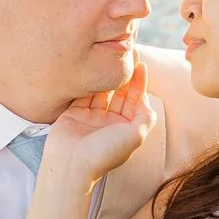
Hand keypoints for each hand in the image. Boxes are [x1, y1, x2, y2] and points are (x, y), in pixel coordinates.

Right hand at [43, 63, 154, 186]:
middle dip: (126, 75)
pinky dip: (91, 81)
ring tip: (112, 57)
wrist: (71, 164)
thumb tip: (147, 100)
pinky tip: (95, 68)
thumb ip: (146, 116)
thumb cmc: (105, 152)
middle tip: (127, 54)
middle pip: (121, 94)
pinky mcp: (75, 113)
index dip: (140, 83)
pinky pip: (85, 93)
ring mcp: (93, 117)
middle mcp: (111, 123)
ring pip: (103, 91)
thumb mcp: (136, 136)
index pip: (136, 101)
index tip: (141, 64)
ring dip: (109, 76)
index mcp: (126, 129)